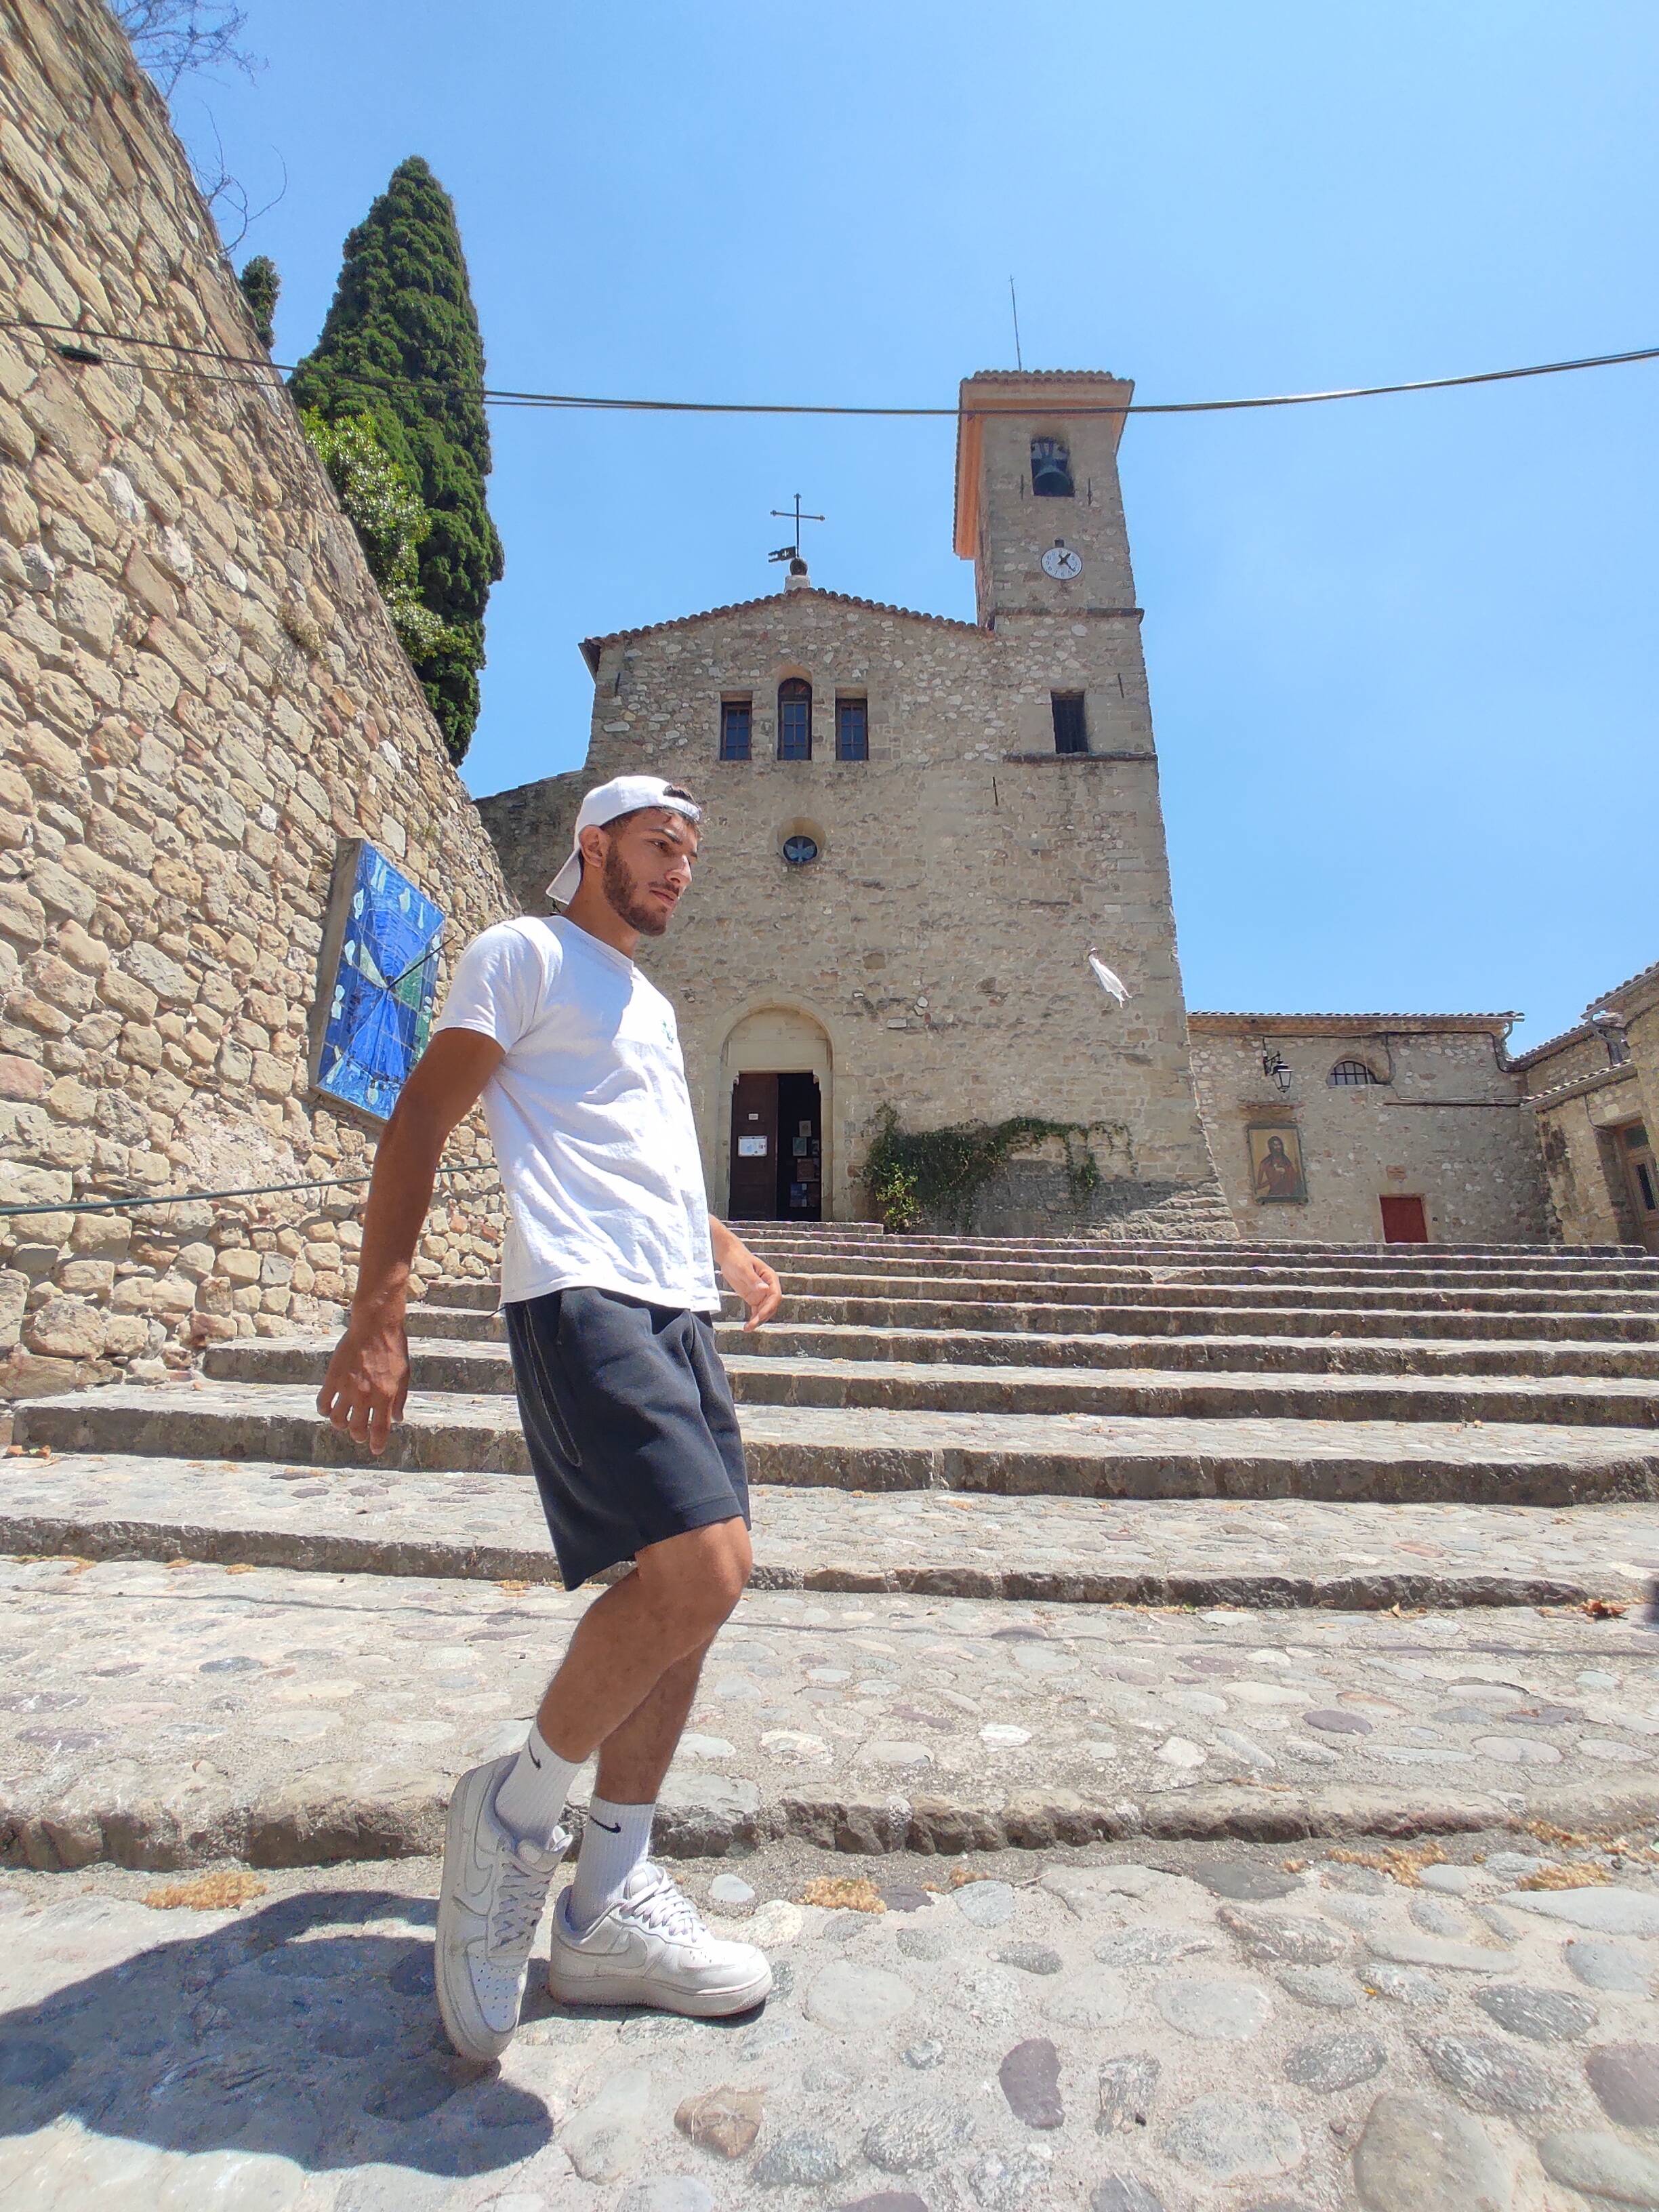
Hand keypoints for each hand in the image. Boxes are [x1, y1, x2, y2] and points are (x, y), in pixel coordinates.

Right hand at [316, 1315, 409, 1454]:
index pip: (379, 1430)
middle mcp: (365, 1396)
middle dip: (358, 1436)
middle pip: (357, 1429)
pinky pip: (323, 1402)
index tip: (376, 1450)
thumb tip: (397, 1419)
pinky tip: (328, 1409)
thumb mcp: (404, 1375)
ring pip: (338, 1420)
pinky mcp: (333, 1378)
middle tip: (359, 1435)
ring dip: (341, 1425)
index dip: (377, 1443)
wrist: (375, 1326)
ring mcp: (347, 1388)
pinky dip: (324, 1410)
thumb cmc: (393, 1349)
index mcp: (385, 1397)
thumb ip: (400, 1399)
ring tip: (344, 1423)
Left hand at [717, 1235, 781, 1330]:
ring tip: (747, 1328)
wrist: (728, 1256)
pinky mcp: (753, 1298)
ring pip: (764, 1310)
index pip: (775, 1296)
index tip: (759, 1316)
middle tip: (752, 1325)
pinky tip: (747, 1326)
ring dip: (758, 1320)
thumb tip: (765, 1290)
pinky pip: (756, 1311)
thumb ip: (753, 1280)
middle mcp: (768, 1287)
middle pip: (771, 1306)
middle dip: (763, 1316)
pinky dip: (753, 1318)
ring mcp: (761, 1293)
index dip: (769, 1307)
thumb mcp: (743, 1269)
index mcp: (770, 1278)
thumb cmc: (737, 1258)